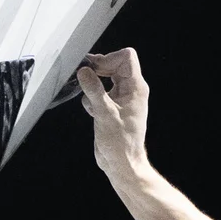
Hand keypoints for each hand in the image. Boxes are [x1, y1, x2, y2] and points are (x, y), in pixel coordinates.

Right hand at [77, 48, 149, 179]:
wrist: (122, 162)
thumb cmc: (120, 142)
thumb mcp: (104, 114)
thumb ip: (94, 91)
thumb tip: (84, 71)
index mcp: (135, 88)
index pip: (126, 57)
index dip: (108, 59)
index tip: (94, 70)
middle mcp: (131, 91)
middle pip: (114, 64)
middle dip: (98, 69)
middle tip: (84, 79)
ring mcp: (122, 99)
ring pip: (105, 78)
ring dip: (93, 85)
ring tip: (89, 99)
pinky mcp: (112, 107)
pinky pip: (100, 92)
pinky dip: (92, 97)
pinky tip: (91, 110)